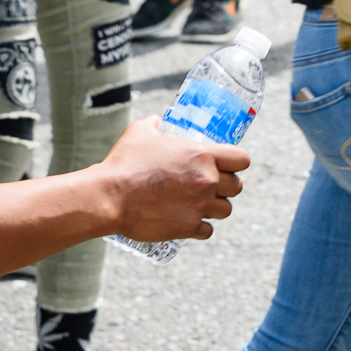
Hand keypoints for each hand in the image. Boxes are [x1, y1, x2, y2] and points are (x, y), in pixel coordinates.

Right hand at [102, 116, 249, 242]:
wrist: (108, 197)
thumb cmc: (123, 163)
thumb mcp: (139, 132)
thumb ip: (154, 123)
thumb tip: (158, 120)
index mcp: (203, 155)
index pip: (242, 159)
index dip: (237, 163)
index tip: (229, 165)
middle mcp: (207, 181)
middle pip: (237, 186)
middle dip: (227, 187)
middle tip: (212, 186)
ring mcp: (199, 206)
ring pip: (225, 210)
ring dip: (216, 207)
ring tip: (203, 204)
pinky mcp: (187, 227)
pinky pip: (207, 230)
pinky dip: (201, 228)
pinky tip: (192, 222)